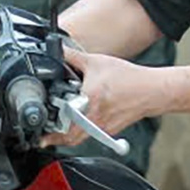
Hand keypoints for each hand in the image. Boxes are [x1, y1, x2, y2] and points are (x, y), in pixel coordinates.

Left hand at [41, 48, 160, 147]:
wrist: (150, 91)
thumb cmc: (128, 78)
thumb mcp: (97, 62)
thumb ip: (74, 57)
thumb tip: (59, 49)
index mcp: (89, 99)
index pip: (63, 118)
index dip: (49, 124)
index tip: (39, 125)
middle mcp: (94, 116)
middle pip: (67, 137)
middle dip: (53, 138)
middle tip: (42, 135)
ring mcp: (102, 126)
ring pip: (77, 140)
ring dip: (64, 139)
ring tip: (53, 135)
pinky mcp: (109, 130)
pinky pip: (89, 136)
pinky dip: (79, 135)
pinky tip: (74, 127)